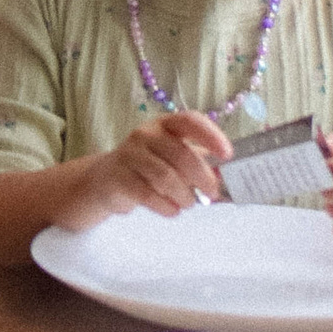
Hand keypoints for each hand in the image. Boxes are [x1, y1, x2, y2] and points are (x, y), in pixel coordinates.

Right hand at [61, 110, 231, 226]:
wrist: (105, 180)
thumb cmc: (148, 168)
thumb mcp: (173, 159)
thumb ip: (198, 164)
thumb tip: (224, 176)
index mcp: (164, 125)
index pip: (190, 121)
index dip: (211, 136)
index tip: (227, 155)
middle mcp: (145, 134)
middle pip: (181, 154)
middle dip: (202, 177)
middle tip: (212, 193)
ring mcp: (129, 155)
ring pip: (166, 177)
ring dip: (184, 195)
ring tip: (188, 203)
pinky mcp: (118, 178)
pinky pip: (148, 194)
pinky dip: (166, 206)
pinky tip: (172, 211)